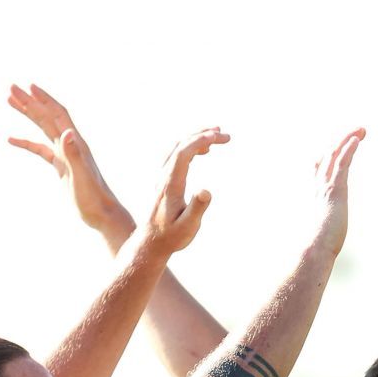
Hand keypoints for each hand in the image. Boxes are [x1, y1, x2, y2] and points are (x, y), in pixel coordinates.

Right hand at [6, 84, 133, 236]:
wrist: (101, 213)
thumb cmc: (92, 197)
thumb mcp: (81, 175)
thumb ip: (74, 153)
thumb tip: (65, 132)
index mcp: (74, 142)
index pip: (56, 114)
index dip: (43, 99)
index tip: (28, 86)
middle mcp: (70, 144)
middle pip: (47, 116)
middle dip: (29, 102)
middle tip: (11, 88)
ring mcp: (64, 154)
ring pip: (43, 128)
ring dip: (28, 114)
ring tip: (11, 102)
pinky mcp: (60, 166)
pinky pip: (40, 149)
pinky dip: (26, 142)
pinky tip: (12, 139)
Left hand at [138, 127, 222, 258]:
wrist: (152, 242)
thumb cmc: (171, 237)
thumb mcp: (187, 227)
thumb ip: (197, 209)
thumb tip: (206, 191)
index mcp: (170, 184)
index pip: (183, 153)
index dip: (200, 141)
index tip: (219, 137)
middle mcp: (164, 177)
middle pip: (181, 145)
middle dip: (203, 135)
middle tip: (226, 136)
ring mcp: (162, 177)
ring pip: (177, 147)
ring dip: (197, 138)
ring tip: (217, 134)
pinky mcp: (164, 180)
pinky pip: (177, 155)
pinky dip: (192, 147)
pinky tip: (205, 151)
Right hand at [313, 128, 365, 258]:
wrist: (316, 248)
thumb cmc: (320, 245)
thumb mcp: (326, 230)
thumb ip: (328, 224)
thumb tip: (328, 233)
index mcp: (319, 195)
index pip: (321, 168)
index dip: (329, 154)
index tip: (338, 145)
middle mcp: (320, 186)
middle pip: (328, 155)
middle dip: (341, 141)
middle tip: (357, 132)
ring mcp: (326, 186)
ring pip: (335, 154)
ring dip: (348, 139)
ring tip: (361, 129)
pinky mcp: (335, 189)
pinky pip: (342, 162)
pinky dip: (349, 148)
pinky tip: (357, 139)